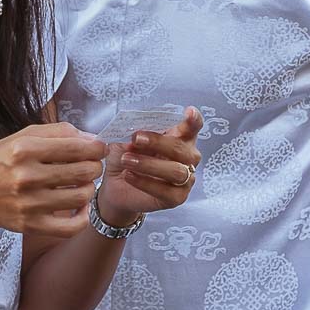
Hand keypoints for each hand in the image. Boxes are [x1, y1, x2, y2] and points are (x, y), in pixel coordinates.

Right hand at [0, 123, 107, 237]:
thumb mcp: (20, 137)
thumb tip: (91, 139)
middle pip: (83, 172)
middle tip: (92, 166)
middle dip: (95, 167)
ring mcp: (29, 203)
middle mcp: (26, 176)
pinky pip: (71, 227)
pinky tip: (80, 208)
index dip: (97, 148)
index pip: (76, 147)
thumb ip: (56, 132)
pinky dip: (83, 218)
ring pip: (81, 197)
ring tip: (82, 185)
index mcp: (24, 149)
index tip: (99, 149)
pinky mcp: (31, 225)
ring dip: (89, 189)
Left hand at [95, 106, 202, 223]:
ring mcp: (185, 179)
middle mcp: (188, 157)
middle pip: (181, 148)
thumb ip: (132, 133)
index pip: (193, 127)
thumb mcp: (124, 140)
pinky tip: (128, 175)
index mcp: (179, 137)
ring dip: (148, 164)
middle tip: (135, 139)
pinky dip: (144, 182)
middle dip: (158, 142)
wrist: (116, 185)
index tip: (188, 111)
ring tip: (126, 160)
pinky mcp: (177, 198)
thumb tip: (135, 131)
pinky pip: (165, 191)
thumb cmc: (126, 156)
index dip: (194, 120)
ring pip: (176, 171)